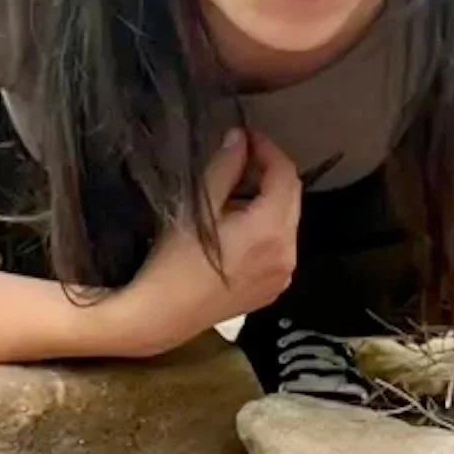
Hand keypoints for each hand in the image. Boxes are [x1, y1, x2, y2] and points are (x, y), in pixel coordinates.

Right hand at [122, 128, 300, 355]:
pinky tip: (238, 227)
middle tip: (241, 157)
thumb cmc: (174, 262)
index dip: (269, 149)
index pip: (285, 176)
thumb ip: (225, 169)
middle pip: (291, 199)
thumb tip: (240, 139)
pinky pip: (280, 248)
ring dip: (268, 201)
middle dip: (270, 173)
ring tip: (234, 192)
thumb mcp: (198, 208)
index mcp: (271, 231)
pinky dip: (266, 229)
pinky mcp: (272, 290)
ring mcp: (283, 275)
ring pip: (286, 223)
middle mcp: (287, 254)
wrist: (162, 316)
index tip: (247, 136)